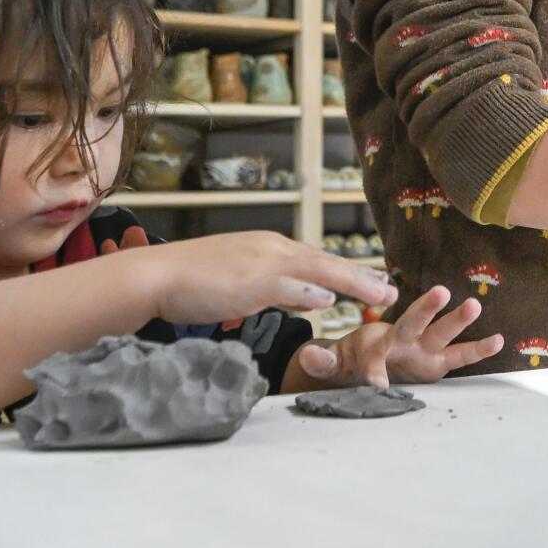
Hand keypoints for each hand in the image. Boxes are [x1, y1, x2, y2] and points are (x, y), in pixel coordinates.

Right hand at [147, 231, 397, 325]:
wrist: (156, 274)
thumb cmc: (193, 282)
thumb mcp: (245, 284)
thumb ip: (281, 290)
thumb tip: (314, 299)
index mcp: (269, 248)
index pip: (317, 261)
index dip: (349, 273)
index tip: (375, 281)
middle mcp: (271, 249)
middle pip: (326, 262)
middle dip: (362, 277)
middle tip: (391, 289)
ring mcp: (260, 263)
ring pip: (316, 270)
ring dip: (351, 282)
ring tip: (380, 294)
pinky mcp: (247, 281)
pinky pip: (285, 285)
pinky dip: (308, 291)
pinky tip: (329, 299)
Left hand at [294, 286, 502, 387]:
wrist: (365, 362)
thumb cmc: (348, 359)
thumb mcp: (333, 363)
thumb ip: (322, 360)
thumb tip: (308, 356)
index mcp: (374, 342)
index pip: (373, 355)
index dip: (373, 370)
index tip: (376, 385)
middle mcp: (402, 340)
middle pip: (413, 323)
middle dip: (426, 309)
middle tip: (440, 292)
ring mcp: (421, 349)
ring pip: (440, 332)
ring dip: (456, 319)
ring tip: (474, 305)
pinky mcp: (435, 362)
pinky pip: (459, 355)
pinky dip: (478, 349)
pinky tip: (498, 340)